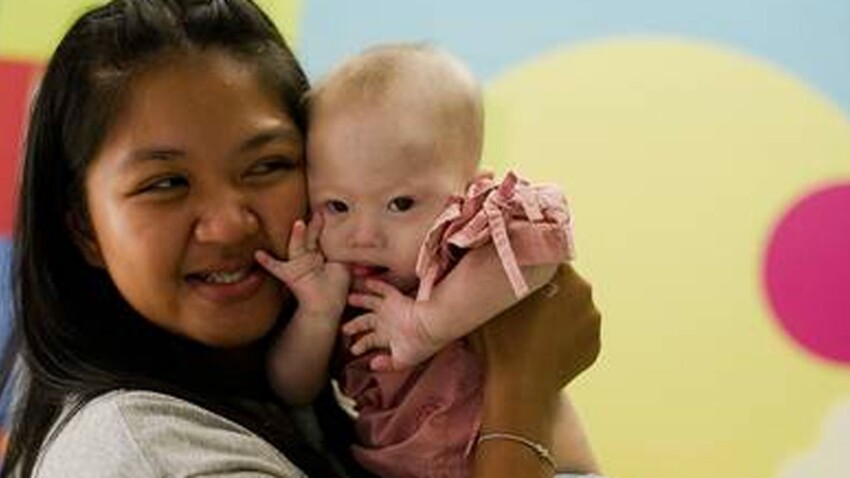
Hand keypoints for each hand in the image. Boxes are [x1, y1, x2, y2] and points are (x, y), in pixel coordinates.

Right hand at [255, 213, 349, 322]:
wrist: (327, 307)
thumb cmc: (336, 287)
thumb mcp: (342, 265)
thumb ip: (342, 252)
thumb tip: (352, 238)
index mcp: (320, 254)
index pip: (320, 236)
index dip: (322, 225)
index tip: (324, 211)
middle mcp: (308, 257)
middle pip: (311, 238)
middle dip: (314, 226)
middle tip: (318, 212)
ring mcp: (299, 265)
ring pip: (298, 247)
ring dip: (297, 236)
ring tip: (299, 224)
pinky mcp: (291, 276)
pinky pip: (277, 268)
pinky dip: (267, 262)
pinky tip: (258, 254)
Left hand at [343, 279, 440, 370]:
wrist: (434, 328)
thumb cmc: (422, 345)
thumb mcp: (403, 361)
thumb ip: (387, 364)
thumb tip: (372, 365)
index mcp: (389, 336)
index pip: (371, 340)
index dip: (361, 345)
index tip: (353, 350)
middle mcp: (388, 322)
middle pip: (366, 321)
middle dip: (354, 325)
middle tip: (343, 328)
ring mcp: (391, 310)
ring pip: (370, 303)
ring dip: (359, 300)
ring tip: (349, 297)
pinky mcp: (396, 299)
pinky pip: (384, 289)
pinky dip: (375, 285)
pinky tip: (366, 282)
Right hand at [470, 264, 600, 430]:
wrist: (520, 389)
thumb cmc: (500, 341)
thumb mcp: (488, 297)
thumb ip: (496, 273)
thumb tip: (490, 260)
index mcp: (562, 273)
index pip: (547, 257)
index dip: (530, 266)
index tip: (516, 277)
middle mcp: (585, 292)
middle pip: (563, 282)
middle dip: (547, 290)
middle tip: (521, 307)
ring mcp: (593, 321)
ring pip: (572, 308)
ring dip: (557, 314)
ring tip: (532, 331)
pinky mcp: (594, 346)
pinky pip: (578, 334)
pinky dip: (565, 338)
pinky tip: (543, 347)